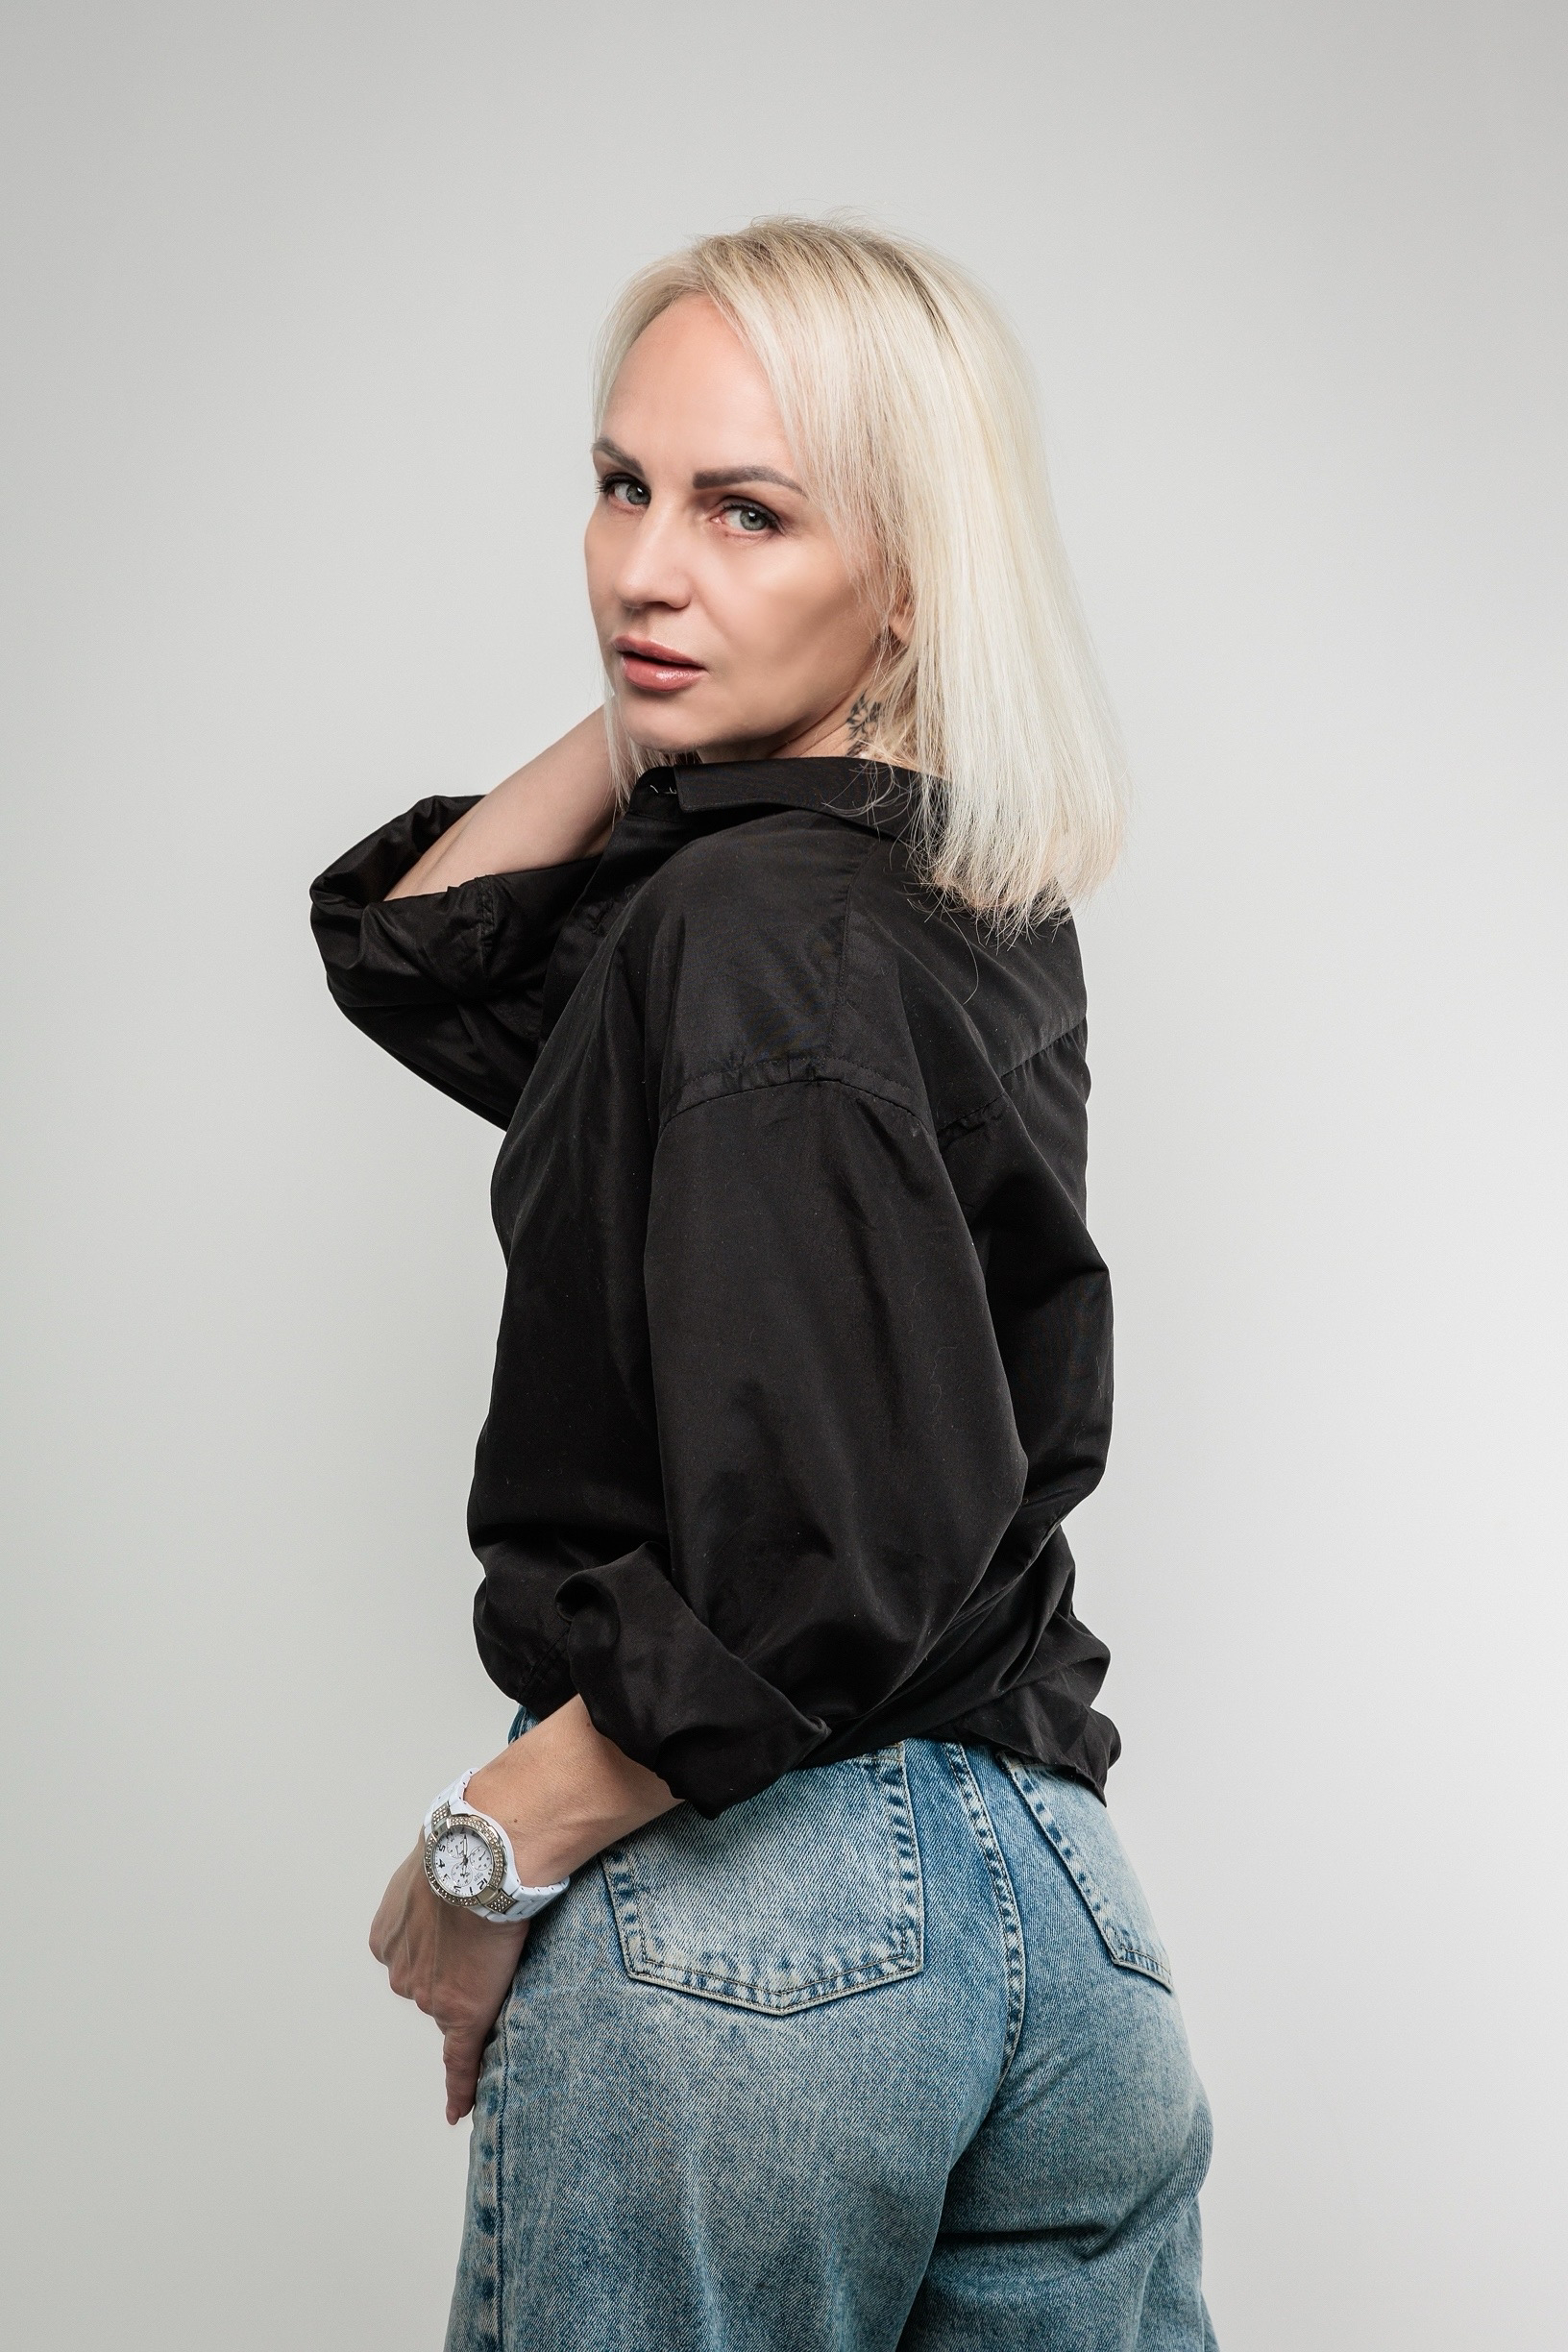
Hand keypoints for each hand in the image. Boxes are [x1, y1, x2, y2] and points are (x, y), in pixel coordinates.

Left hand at [369, 1846, 528, 2123]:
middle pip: (431, 1984)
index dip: (442, 1948)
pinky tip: (459, 2111)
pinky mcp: (462, 2013)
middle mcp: (400, 1970)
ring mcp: (428, 1996)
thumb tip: (456, 1857)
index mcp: (387, 1935)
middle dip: (455, 1969)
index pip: (415, 1956)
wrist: (483, 1857)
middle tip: (488, 1937)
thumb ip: (436, 1873)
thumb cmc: (464, 1845)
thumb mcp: (433, 1853)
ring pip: (454, 2007)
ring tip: (504, 1954)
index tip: (457, 1943)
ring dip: (475, 1994)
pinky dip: (460, 2088)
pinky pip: (460, 2060)